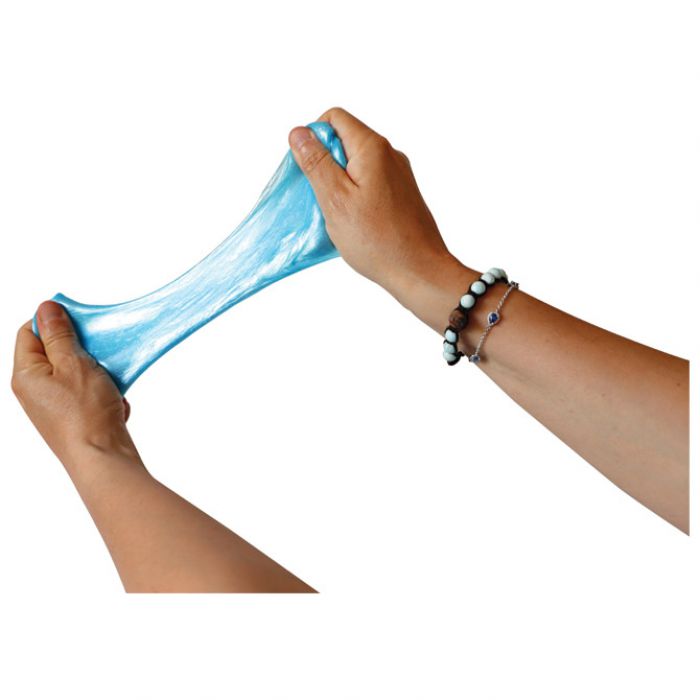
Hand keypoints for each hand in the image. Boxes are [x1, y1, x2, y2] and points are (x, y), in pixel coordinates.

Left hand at [12, 301, 133, 464]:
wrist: (103, 458)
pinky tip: (115, 399)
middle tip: (100, 348)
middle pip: (55, 351)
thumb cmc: (86, 414)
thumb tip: (45, 307)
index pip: (29, 332)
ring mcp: (55, 405)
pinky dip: (105, 390)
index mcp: (26, 375)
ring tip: (110, 377)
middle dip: (83, 348)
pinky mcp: (75, 416)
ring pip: (77, 371)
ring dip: (98, 370)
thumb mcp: (74, 363)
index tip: (81, 321)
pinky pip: (89, 392)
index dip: (54, 322)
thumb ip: (59, 334)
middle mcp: (35, 390)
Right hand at [288, 107, 460, 303]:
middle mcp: (389, 155)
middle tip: (320, 197)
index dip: (313, 138)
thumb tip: (299, 132)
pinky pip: (370, 184)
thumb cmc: (377, 239)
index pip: (334, 118)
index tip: (309, 170)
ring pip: (357, 166)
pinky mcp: (402, 195)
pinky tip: (353, 223)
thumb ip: (316, 163)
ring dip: (339, 184)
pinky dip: (355, 196)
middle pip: (345, 141)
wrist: (419, 271)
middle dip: (325, 165)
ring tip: (336, 214)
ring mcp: (398, 175)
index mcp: (373, 148)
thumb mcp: (335, 199)